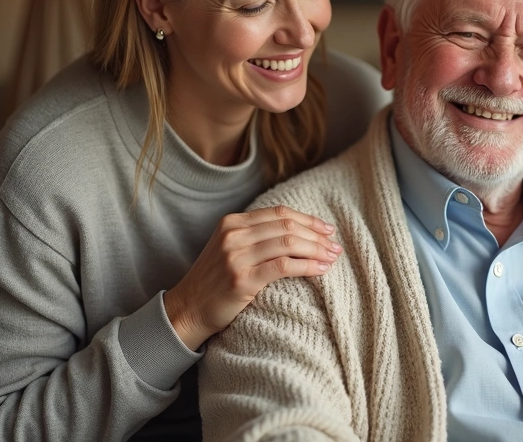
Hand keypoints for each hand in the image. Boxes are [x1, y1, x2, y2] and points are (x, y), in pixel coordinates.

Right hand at [164, 205, 341, 349]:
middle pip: (286, 226)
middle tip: (334, 244)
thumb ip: (255, 236)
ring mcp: (236, 256)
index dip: (307, 219)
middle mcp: (233, 235)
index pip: (279, 213)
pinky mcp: (242, 279)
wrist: (188, 310)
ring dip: (316, 249)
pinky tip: (320, 269)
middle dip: (316, 235)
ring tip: (332, 256)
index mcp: (232, 222)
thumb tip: (298, 231)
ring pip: (288, 243)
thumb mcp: (230, 248)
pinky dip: (307, 266)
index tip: (326, 229)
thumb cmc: (215, 282)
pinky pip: (284, 266)